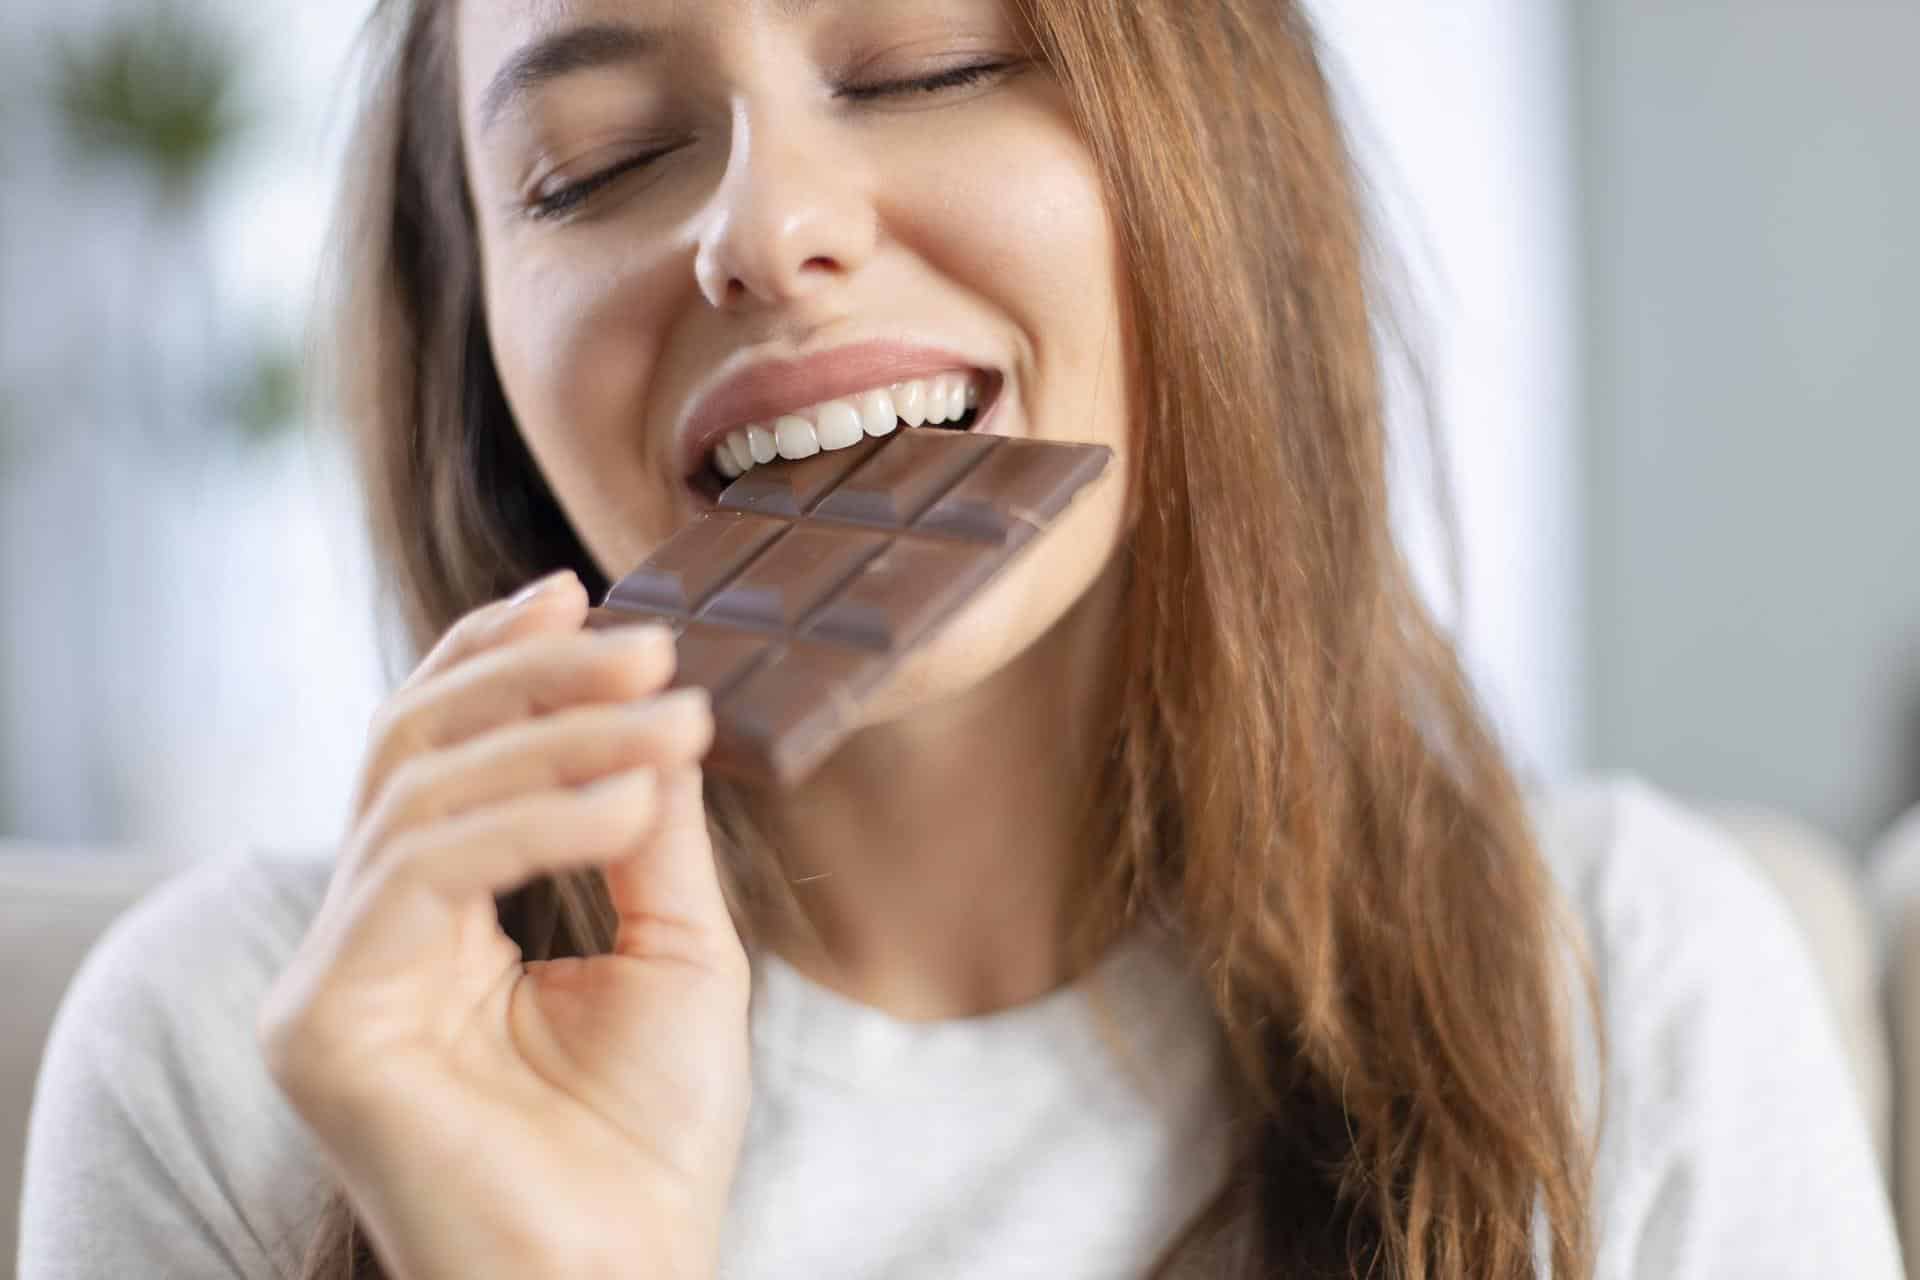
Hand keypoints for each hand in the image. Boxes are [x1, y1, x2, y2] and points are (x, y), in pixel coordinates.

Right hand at [258, 571, 750, 1279]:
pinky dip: (532, 820)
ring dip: (558, 737)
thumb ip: (648, 823)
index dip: (498, 661)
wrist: (627, 1273)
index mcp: (438, 917)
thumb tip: (660, 703)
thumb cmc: (651, 1135)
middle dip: (535, 679)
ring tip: (675, 721)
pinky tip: (630, 802)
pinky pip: (422, 871)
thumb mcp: (677, 945)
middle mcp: (369, 935)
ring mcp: (333, 976)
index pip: (442, 754)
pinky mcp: (322, 1020)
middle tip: (650, 648)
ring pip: (419, 791)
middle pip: (413, 747)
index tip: (584, 594)